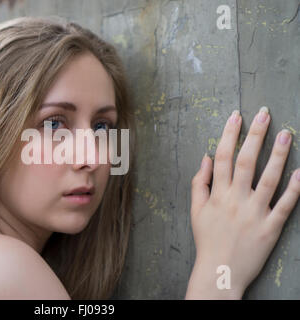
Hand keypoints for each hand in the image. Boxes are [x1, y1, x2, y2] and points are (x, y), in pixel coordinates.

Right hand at [186, 107, 299, 298]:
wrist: (219, 271)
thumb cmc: (207, 240)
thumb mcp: (195, 211)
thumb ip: (199, 183)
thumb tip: (206, 158)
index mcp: (217, 194)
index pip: (223, 157)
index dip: (230, 134)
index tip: (237, 116)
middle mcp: (236, 199)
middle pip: (246, 161)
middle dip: (255, 135)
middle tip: (264, 114)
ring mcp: (255, 213)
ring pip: (269, 178)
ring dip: (278, 154)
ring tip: (287, 134)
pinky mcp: (271, 227)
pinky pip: (286, 205)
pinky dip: (295, 188)